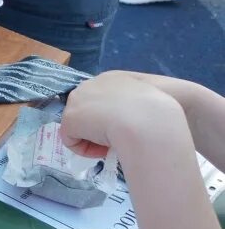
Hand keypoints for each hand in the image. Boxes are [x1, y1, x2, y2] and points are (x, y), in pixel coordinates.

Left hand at [60, 70, 185, 156]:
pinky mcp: (70, 117)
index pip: (102, 98)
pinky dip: (85, 149)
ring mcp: (78, 99)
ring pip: (79, 124)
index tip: (124, 127)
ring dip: (93, 137)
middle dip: (98, 125)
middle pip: (86, 108)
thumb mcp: (152, 104)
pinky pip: (71, 140)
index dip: (109, 115)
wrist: (147, 120)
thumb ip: (137, 108)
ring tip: (113, 145)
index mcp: (114, 79)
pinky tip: (104, 149)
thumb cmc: (158, 112)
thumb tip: (131, 123)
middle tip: (118, 138)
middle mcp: (92, 84)